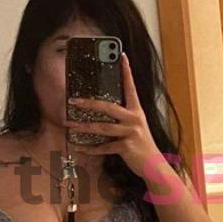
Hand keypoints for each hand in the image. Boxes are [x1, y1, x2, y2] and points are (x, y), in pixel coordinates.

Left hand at [67, 51, 160, 180]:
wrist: (153, 165)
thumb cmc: (142, 144)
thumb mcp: (136, 126)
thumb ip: (123, 118)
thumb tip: (104, 111)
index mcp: (137, 111)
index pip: (131, 87)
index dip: (127, 72)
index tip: (122, 57)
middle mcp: (134, 119)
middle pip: (108, 107)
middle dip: (89, 103)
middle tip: (73, 101)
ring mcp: (131, 132)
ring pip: (102, 128)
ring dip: (83, 127)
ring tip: (70, 125)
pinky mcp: (126, 147)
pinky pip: (104, 147)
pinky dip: (90, 149)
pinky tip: (79, 147)